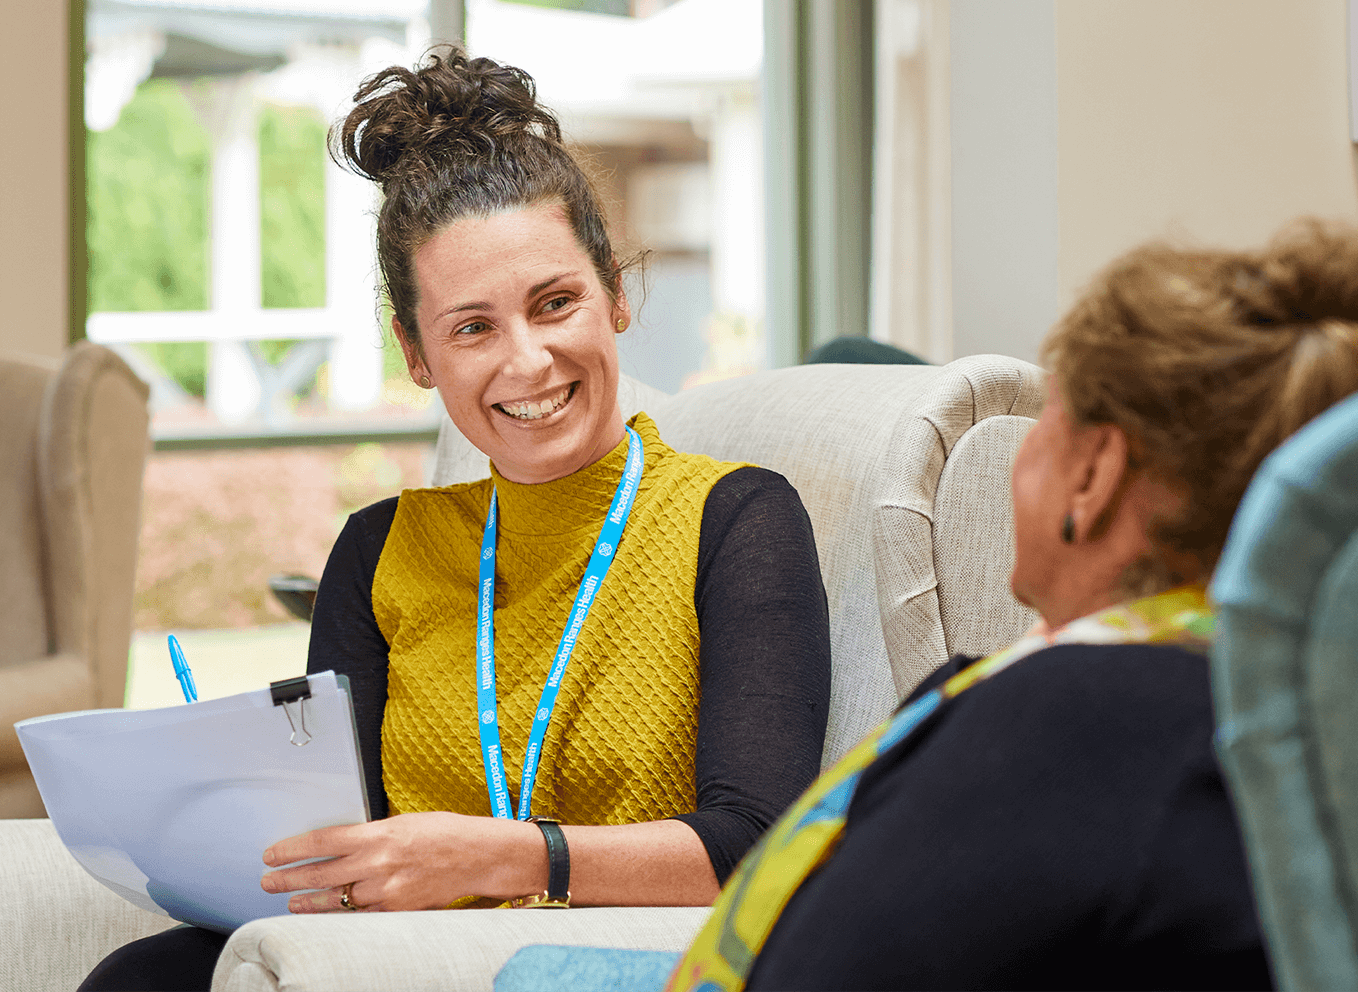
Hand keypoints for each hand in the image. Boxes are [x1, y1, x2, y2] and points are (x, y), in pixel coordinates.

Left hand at [259, 811, 543, 912]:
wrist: (480, 856)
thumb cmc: (446, 833)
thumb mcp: (404, 821)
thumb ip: (372, 834)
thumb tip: (343, 843)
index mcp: (379, 834)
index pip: (323, 842)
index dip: (292, 850)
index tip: (272, 854)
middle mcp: (379, 864)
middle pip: (321, 875)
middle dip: (290, 879)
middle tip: (268, 881)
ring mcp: (388, 891)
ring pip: (337, 900)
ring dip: (309, 902)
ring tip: (291, 902)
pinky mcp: (398, 910)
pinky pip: (361, 915)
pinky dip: (341, 916)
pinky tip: (327, 916)